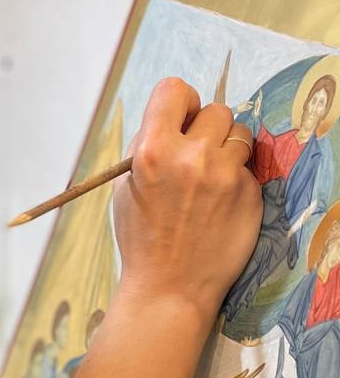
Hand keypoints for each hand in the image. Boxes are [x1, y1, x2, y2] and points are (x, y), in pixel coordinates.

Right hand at [113, 79, 261, 325]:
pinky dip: (236, 180)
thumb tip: (173, 119)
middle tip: (196, 154)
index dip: (180, 102)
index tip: (181, 119)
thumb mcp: (127, 187)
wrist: (169, 287)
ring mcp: (226, 176)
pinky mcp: (250, 194)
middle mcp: (192, 157)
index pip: (174, 90)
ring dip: (227, 150)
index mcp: (153, 150)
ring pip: (240, 134)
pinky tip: (219, 205)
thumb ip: (148, 147)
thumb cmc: (142, 238)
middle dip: (207, 128)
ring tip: (211, 177)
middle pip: (216, 110)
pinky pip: (247, 169)